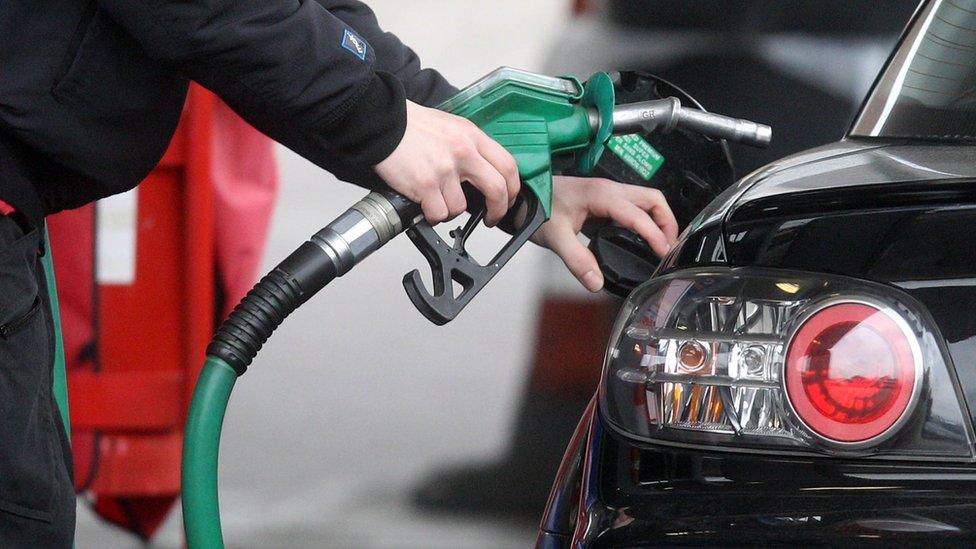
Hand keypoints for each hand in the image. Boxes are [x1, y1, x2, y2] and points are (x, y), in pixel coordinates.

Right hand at [375, 100, 519, 225]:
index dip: (512, 189)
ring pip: (461, 207)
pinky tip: (424, 204)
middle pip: (497, 189)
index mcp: (472, 136)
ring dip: (450, 210)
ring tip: (437, 200)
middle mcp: (463, 152)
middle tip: (491, 218)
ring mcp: (445, 169)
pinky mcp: (426, 184)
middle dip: (498, 210)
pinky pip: (438, 213)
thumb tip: (483, 175)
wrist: (384, 123)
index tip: (507, 199)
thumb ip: (470, 147)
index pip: (508, 166)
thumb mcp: (452, 127)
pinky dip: (432, 214)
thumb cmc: (413, 126)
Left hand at [533, 176, 678, 291]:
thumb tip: (596, 283)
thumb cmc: (537, 207)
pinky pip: (635, 205)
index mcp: (601, 195)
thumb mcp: (556, 237)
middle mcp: (609, 190)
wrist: (524, 196)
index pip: (638, 215)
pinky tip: (642, 237)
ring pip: (646, 200)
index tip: (664, 253)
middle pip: (653, 200)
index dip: (654, 235)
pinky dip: (646, 219)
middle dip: (667, 223)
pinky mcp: (604, 198)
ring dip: (659, 219)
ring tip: (662, 244)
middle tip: (670, 248)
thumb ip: (577, 261)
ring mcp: (608, 192)